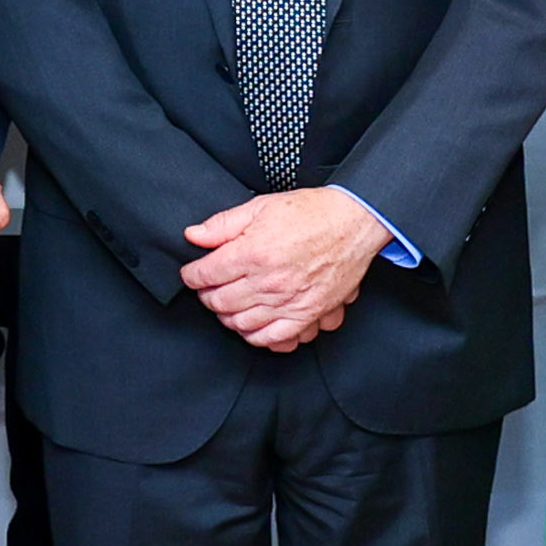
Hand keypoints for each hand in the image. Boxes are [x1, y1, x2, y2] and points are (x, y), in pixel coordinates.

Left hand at [185, 184, 388, 350]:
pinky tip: (252, 324)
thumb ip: (222, 224)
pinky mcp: (306, 315)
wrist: (354, 222)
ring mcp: (288, 302)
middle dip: (207, 295)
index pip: (205, 275)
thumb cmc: (313, 213)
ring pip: (241, 324)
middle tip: (208, 288)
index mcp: (253, 253)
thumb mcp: (261, 207)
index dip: (192, 275)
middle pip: (219, 302)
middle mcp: (269, 282)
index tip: (192, 273)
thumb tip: (194, 236)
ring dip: (227, 316)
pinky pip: (272, 338)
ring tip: (228, 304)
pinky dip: (256, 336)